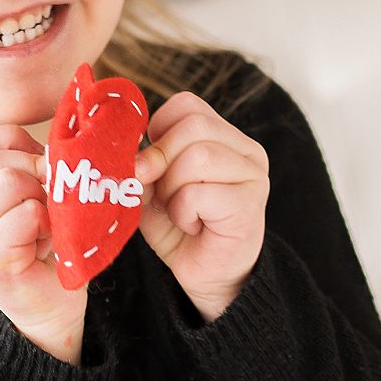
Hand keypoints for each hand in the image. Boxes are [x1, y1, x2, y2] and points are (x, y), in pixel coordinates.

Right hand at [0, 125, 85, 364]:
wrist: (52, 310)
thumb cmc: (50, 252)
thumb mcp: (38, 200)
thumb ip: (35, 169)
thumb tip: (60, 140)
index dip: (21, 145)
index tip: (45, 171)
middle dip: (36, 171)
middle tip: (55, 198)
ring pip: (7, 181)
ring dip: (41, 198)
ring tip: (48, 224)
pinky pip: (23, 214)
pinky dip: (46, 221)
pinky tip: (48, 242)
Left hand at [137, 90, 269, 320]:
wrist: (206, 276)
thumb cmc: (181, 228)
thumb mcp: (152, 187)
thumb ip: (142, 163)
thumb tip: (127, 152)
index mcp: (224, 136)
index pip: (186, 105)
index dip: (158, 132)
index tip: (151, 166)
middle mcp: (246, 150)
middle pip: (193, 126)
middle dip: (162, 160)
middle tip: (160, 193)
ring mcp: (253, 175)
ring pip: (198, 157)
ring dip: (173, 190)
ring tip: (181, 212)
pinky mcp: (250, 204)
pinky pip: (200, 193)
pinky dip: (183, 212)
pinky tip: (194, 226)